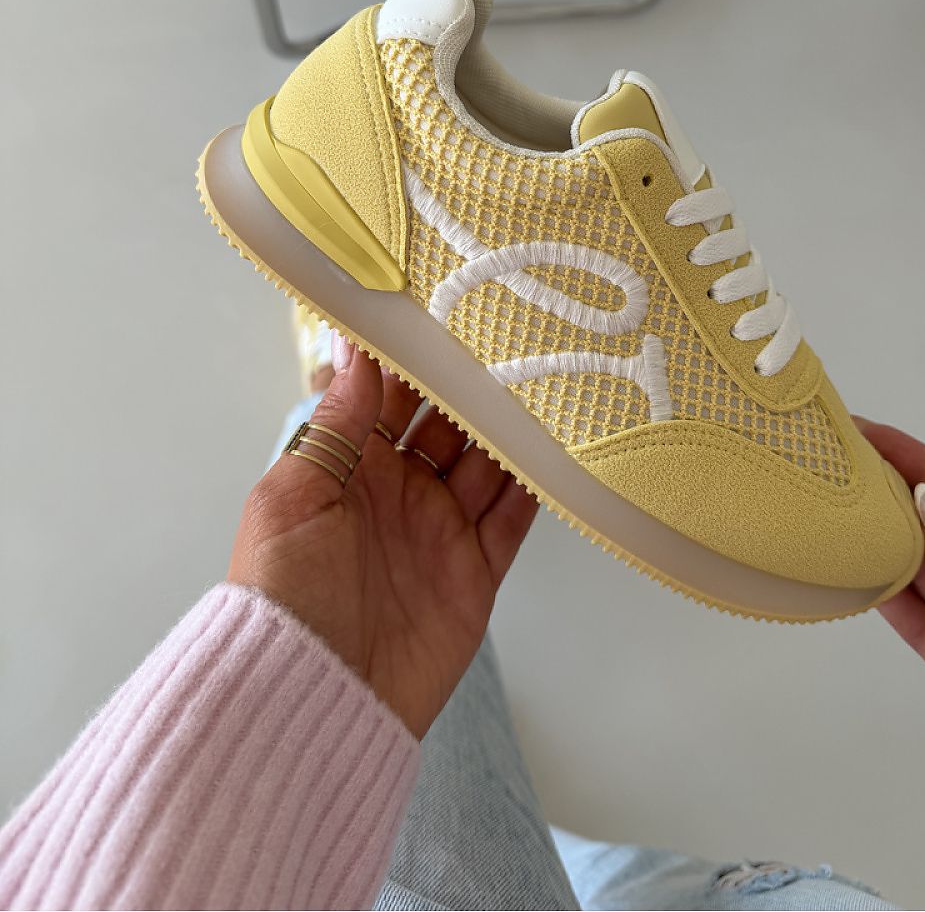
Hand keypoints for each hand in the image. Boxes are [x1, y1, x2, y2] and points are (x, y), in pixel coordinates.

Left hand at [228, 333, 536, 738]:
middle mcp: (398, 491)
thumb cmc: (284, 597)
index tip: (446, 307)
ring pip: (488, 462)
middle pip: (448, 423)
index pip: (389, 396)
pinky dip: (537, 484)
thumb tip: (356, 343)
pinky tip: (557, 446)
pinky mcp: (475, 573)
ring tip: (545, 378)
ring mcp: (440, 530)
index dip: (414, 356)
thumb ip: (337, 423)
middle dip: (473, 384)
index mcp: (348, 467)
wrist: (312, 700)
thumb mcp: (294, 496)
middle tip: (510, 335)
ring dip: (512, 425)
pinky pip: (514, 519)